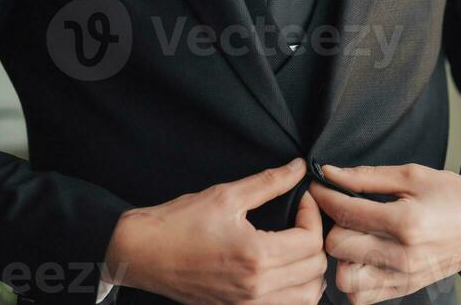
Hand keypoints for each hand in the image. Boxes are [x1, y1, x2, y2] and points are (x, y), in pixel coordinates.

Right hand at [102, 156, 327, 303]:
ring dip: (310, 269)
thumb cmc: (181, 222)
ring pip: (307, 297)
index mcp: (256, 256)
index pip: (311, 241)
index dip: (313, 214)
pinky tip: (284, 268)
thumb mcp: (227, 194)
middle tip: (300, 217)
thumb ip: (269, 182)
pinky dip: (295, 291)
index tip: (301, 198)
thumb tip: (299, 168)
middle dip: (315, 238)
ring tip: (296, 243)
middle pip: (315, 269)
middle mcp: (257, 288)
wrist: (145, 253)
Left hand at [309, 162, 460, 304]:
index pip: (346, 212)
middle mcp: (403, 256)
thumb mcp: (410, 174)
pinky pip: (362, 296)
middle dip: (329, 223)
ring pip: (345, 278)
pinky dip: (353, 277)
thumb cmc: (451, 193)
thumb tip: (330, 173)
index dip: (323, 195)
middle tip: (333, 206)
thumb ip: (366, 177)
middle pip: (339, 246)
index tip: (316, 184)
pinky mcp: (406, 289)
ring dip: (340, 256)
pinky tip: (359, 254)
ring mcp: (404, 278)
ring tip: (348, 234)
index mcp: (406, 222)